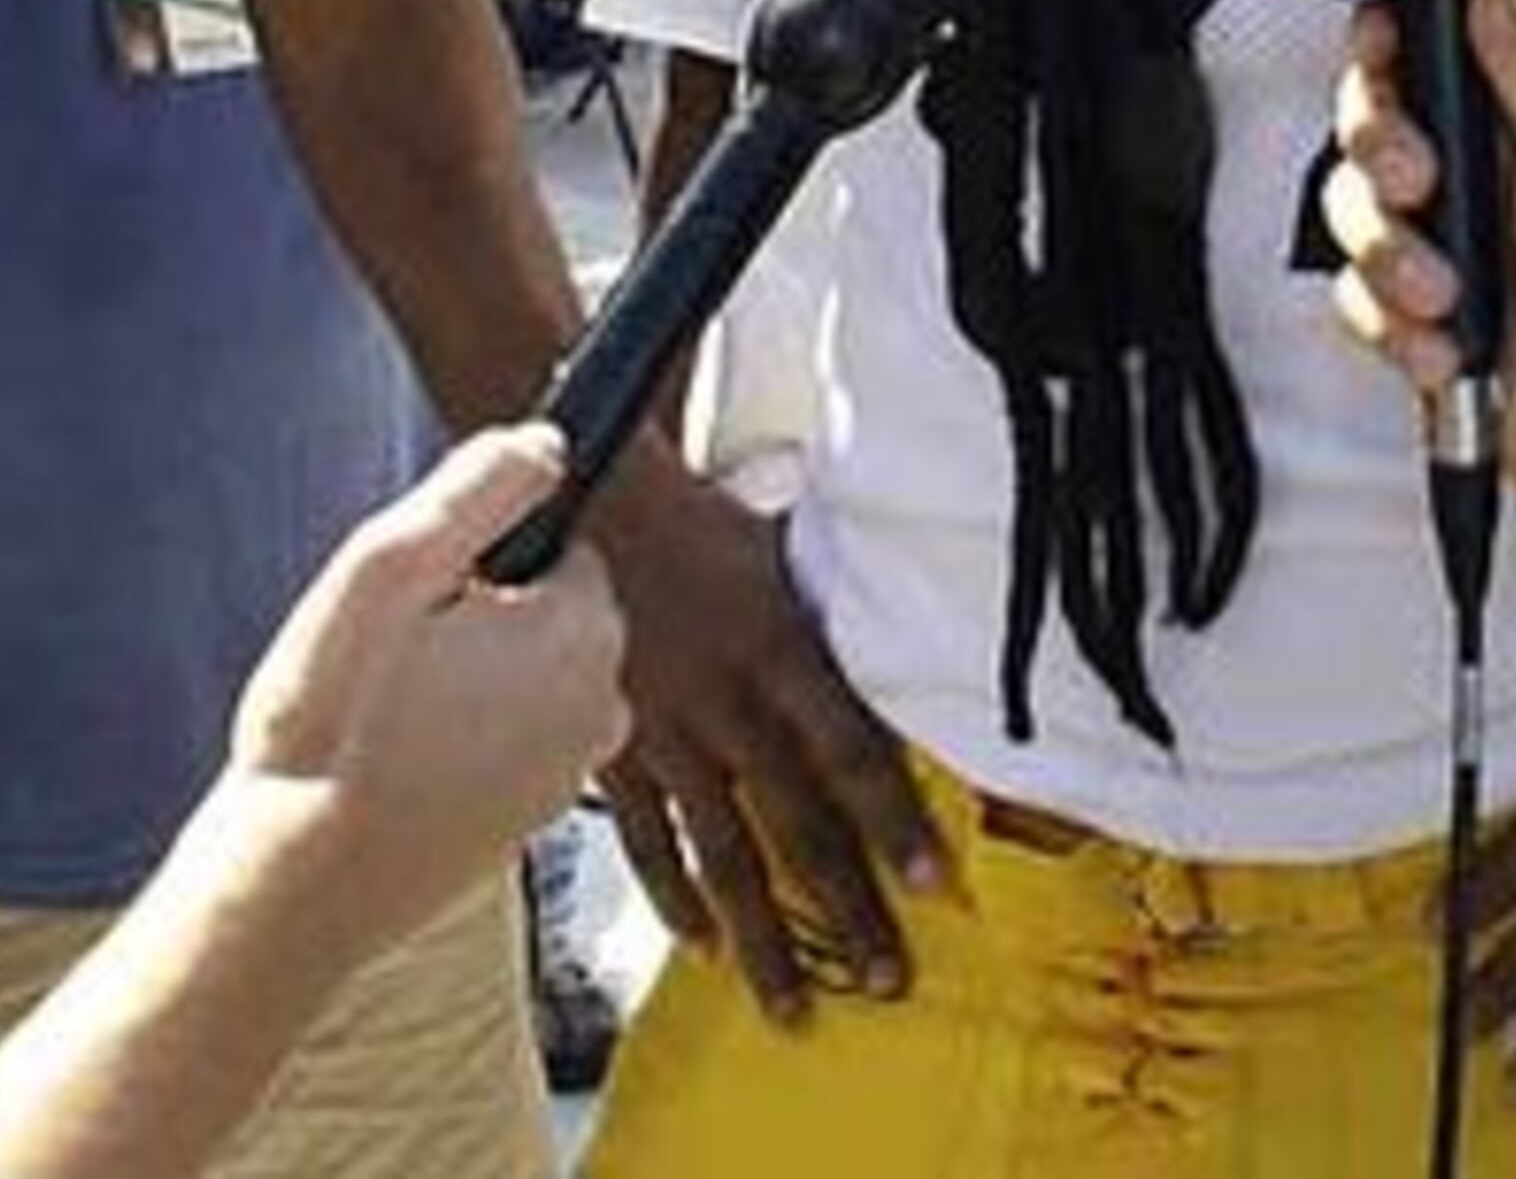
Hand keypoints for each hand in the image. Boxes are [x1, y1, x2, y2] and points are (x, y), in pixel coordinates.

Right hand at [217, 422, 627, 963]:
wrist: (292, 892)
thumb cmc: (329, 732)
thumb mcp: (384, 570)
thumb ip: (476, 489)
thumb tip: (546, 443)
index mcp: (582, 630)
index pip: (554, 545)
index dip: (476, 561)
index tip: (417, 599)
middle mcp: (603, 704)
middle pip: (543, 614)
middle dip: (476, 621)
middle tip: (390, 663)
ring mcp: (571, 772)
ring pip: (521, 682)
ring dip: (464, 686)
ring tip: (385, 719)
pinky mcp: (533, 822)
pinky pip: (503, 746)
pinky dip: (457, 747)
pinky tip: (391, 767)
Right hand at [590, 461, 950, 1028]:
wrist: (581, 508)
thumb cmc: (698, 522)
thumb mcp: (788, 549)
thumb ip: (845, 602)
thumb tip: (921, 619)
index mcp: (781, 648)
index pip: (851, 751)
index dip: (894, 821)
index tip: (934, 884)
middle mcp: (728, 705)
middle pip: (797, 823)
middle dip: (844, 909)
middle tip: (886, 979)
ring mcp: (665, 738)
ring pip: (722, 855)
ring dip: (763, 937)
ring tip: (794, 1007)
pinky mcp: (610, 753)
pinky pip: (647, 842)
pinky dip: (674, 899)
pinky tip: (702, 949)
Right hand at [1325, 0, 1515, 495]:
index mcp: (1507, 120)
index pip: (1421, 54)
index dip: (1386, 41)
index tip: (1380, 42)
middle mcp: (1458, 172)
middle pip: (1365, 123)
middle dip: (1378, 148)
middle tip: (1417, 180)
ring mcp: (1426, 242)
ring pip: (1349, 212)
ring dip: (1390, 255)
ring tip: (1445, 292)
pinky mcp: (1402, 312)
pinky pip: (1351, 299)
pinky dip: (1393, 326)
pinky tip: (1443, 344)